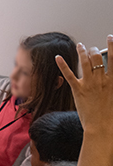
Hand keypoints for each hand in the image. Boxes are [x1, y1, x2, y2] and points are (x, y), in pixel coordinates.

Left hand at [56, 36, 112, 165]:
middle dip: (94, 50)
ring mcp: (89, 84)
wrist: (101, 126)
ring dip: (82, 52)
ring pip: (85, 62)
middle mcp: (102, 79)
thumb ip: (112, 84)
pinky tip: (58, 57)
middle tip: (91, 47)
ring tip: (80, 45)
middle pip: (97, 58)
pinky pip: (69, 75)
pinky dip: (63, 65)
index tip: (111, 38)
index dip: (112, 46)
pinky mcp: (77, 90)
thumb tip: (111, 78)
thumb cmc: (110, 115)